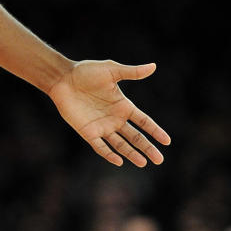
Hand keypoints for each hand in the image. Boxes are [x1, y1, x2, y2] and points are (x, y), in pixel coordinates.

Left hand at [48, 60, 169, 167]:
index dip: (155, 131)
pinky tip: (118, 161)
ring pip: (120, 144)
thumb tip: (153, 66)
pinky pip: (100, 146)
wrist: (63, 78)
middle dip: (147, 148)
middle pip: (135, 137)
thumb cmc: (86, 72)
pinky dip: (108, 154)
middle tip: (159, 160)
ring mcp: (101, 127)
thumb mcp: (112, 71)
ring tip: (143, 163)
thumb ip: (132, 72)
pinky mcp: (87, 132)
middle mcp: (115, 119)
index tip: (167, 141)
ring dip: (131, 154)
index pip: (144, 122)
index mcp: (123, 106)